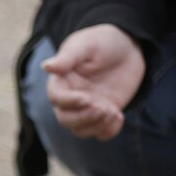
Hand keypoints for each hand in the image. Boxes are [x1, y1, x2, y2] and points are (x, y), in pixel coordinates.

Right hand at [42, 24, 144, 140]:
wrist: (128, 48)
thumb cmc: (103, 41)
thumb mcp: (87, 44)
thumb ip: (68, 56)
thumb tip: (46, 66)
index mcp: (62, 81)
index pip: (56, 98)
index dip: (69, 102)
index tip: (86, 98)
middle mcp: (70, 98)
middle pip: (65, 120)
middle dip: (84, 117)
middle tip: (103, 107)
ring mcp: (86, 109)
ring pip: (81, 130)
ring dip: (97, 125)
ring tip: (113, 111)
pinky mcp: (102, 116)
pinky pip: (101, 133)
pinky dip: (109, 131)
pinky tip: (119, 116)